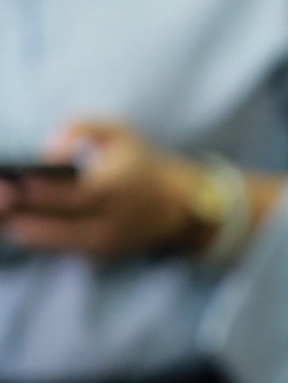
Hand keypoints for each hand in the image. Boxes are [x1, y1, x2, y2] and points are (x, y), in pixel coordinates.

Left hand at [0, 121, 201, 258]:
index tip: (13, 181)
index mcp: (115, 189)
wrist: (176, 206)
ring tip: (0, 212)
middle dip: (17, 213)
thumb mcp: (120, 131)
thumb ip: (82, 126)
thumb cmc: (141, 163)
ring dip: (18, 227)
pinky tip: (13, 223)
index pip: (72, 196)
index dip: (40, 191)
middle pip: (54, 225)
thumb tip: (49, 150)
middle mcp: (108, 222)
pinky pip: (58, 248)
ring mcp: (102, 243)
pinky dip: (34, 236)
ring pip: (50, 242)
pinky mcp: (97, 256)